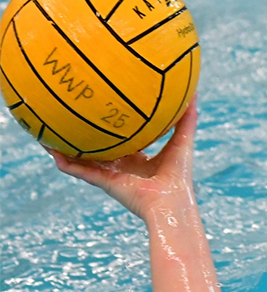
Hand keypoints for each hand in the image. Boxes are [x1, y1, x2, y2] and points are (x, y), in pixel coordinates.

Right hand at [51, 98, 198, 220]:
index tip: (105, 111)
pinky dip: (64, 161)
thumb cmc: (179, 175)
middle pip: (99, 149)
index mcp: (138, 160)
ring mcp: (110, 175)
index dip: (114, 128)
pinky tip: (50, 149)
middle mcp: (122, 167)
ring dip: (65, 147)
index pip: (123, 141)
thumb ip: (187, 118)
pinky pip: (78, 170)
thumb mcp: (183, 140)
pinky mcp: (103, 182)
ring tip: (46, 132)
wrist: (171, 201)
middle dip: (86, 136)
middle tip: (71, 117)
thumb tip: (195, 90)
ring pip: (82, 159)